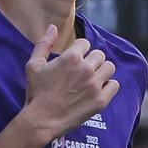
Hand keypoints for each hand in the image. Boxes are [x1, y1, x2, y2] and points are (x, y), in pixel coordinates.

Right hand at [19, 23, 117, 141]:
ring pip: (109, 67)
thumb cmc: (36, 93)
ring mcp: (95, 85)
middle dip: (91, 61)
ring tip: (91, 80)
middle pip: (99, 54)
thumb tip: (53, 27)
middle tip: (81, 73)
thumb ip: (44, 44)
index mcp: (71, 57)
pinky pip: (115, 85)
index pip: (85, 44)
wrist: (41, 121)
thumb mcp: (33, 66)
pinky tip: (97, 90)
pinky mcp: (101, 100)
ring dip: (101, 71)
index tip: (73, 62)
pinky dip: (108, 86)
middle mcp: (86, 68)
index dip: (78, 51)